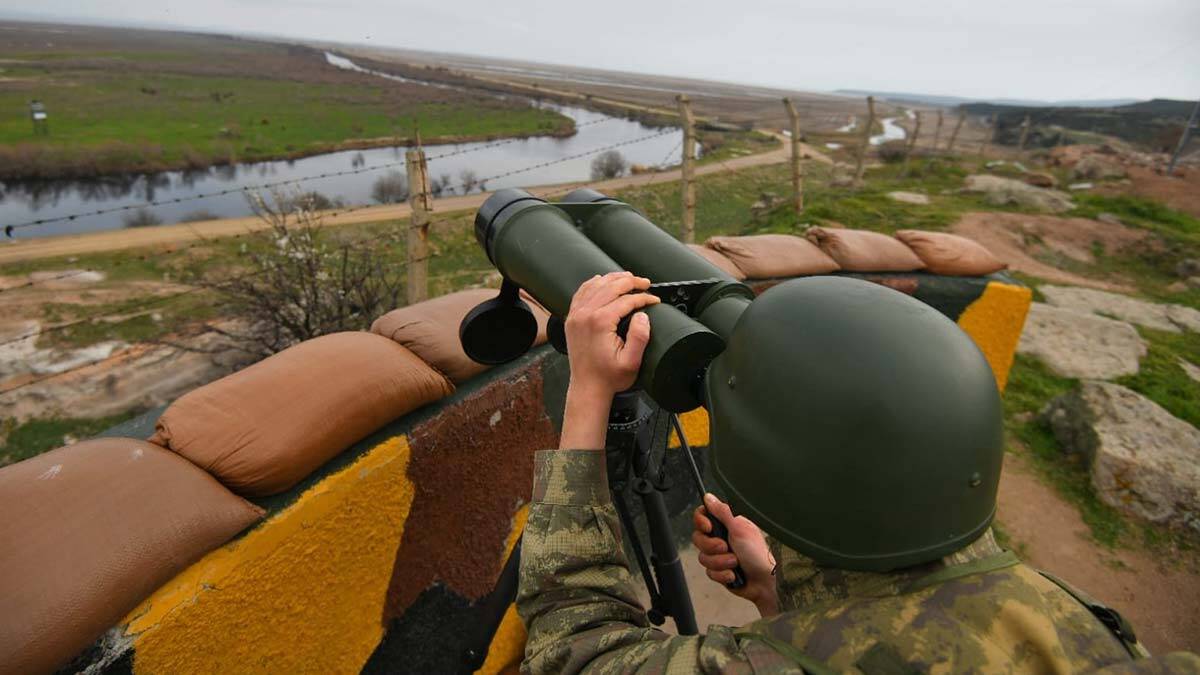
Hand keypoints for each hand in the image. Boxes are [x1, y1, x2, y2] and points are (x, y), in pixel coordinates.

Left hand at [558, 272, 659, 449]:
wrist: (587, 388)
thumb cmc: (609, 377)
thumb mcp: (632, 362)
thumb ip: (640, 337)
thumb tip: (643, 315)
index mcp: (600, 322)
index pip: (626, 300)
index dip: (643, 297)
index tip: (654, 300)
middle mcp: (585, 315)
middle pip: (611, 286)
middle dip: (631, 282)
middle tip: (645, 283)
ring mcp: (576, 315)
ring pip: (596, 285)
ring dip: (613, 279)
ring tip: (629, 278)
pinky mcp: (572, 319)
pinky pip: (581, 293)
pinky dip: (593, 284)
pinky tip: (602, 280)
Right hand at [692, 493, 779, 617]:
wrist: (765, 582)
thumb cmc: (758, 554)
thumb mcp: (739, 529)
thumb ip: (722, 512)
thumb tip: (708, 497)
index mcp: (727, 524)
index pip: (703, 516)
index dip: (701, 522)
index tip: (708, 528)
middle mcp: (722, 538)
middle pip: (699, 538)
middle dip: (712, 546)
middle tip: (725, 547)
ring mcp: (720, 556)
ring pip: (703, 558)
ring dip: (720, 562)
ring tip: (735, 563)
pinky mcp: (720, 571)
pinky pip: (710, 572)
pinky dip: (722, 574)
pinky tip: (734, 575)